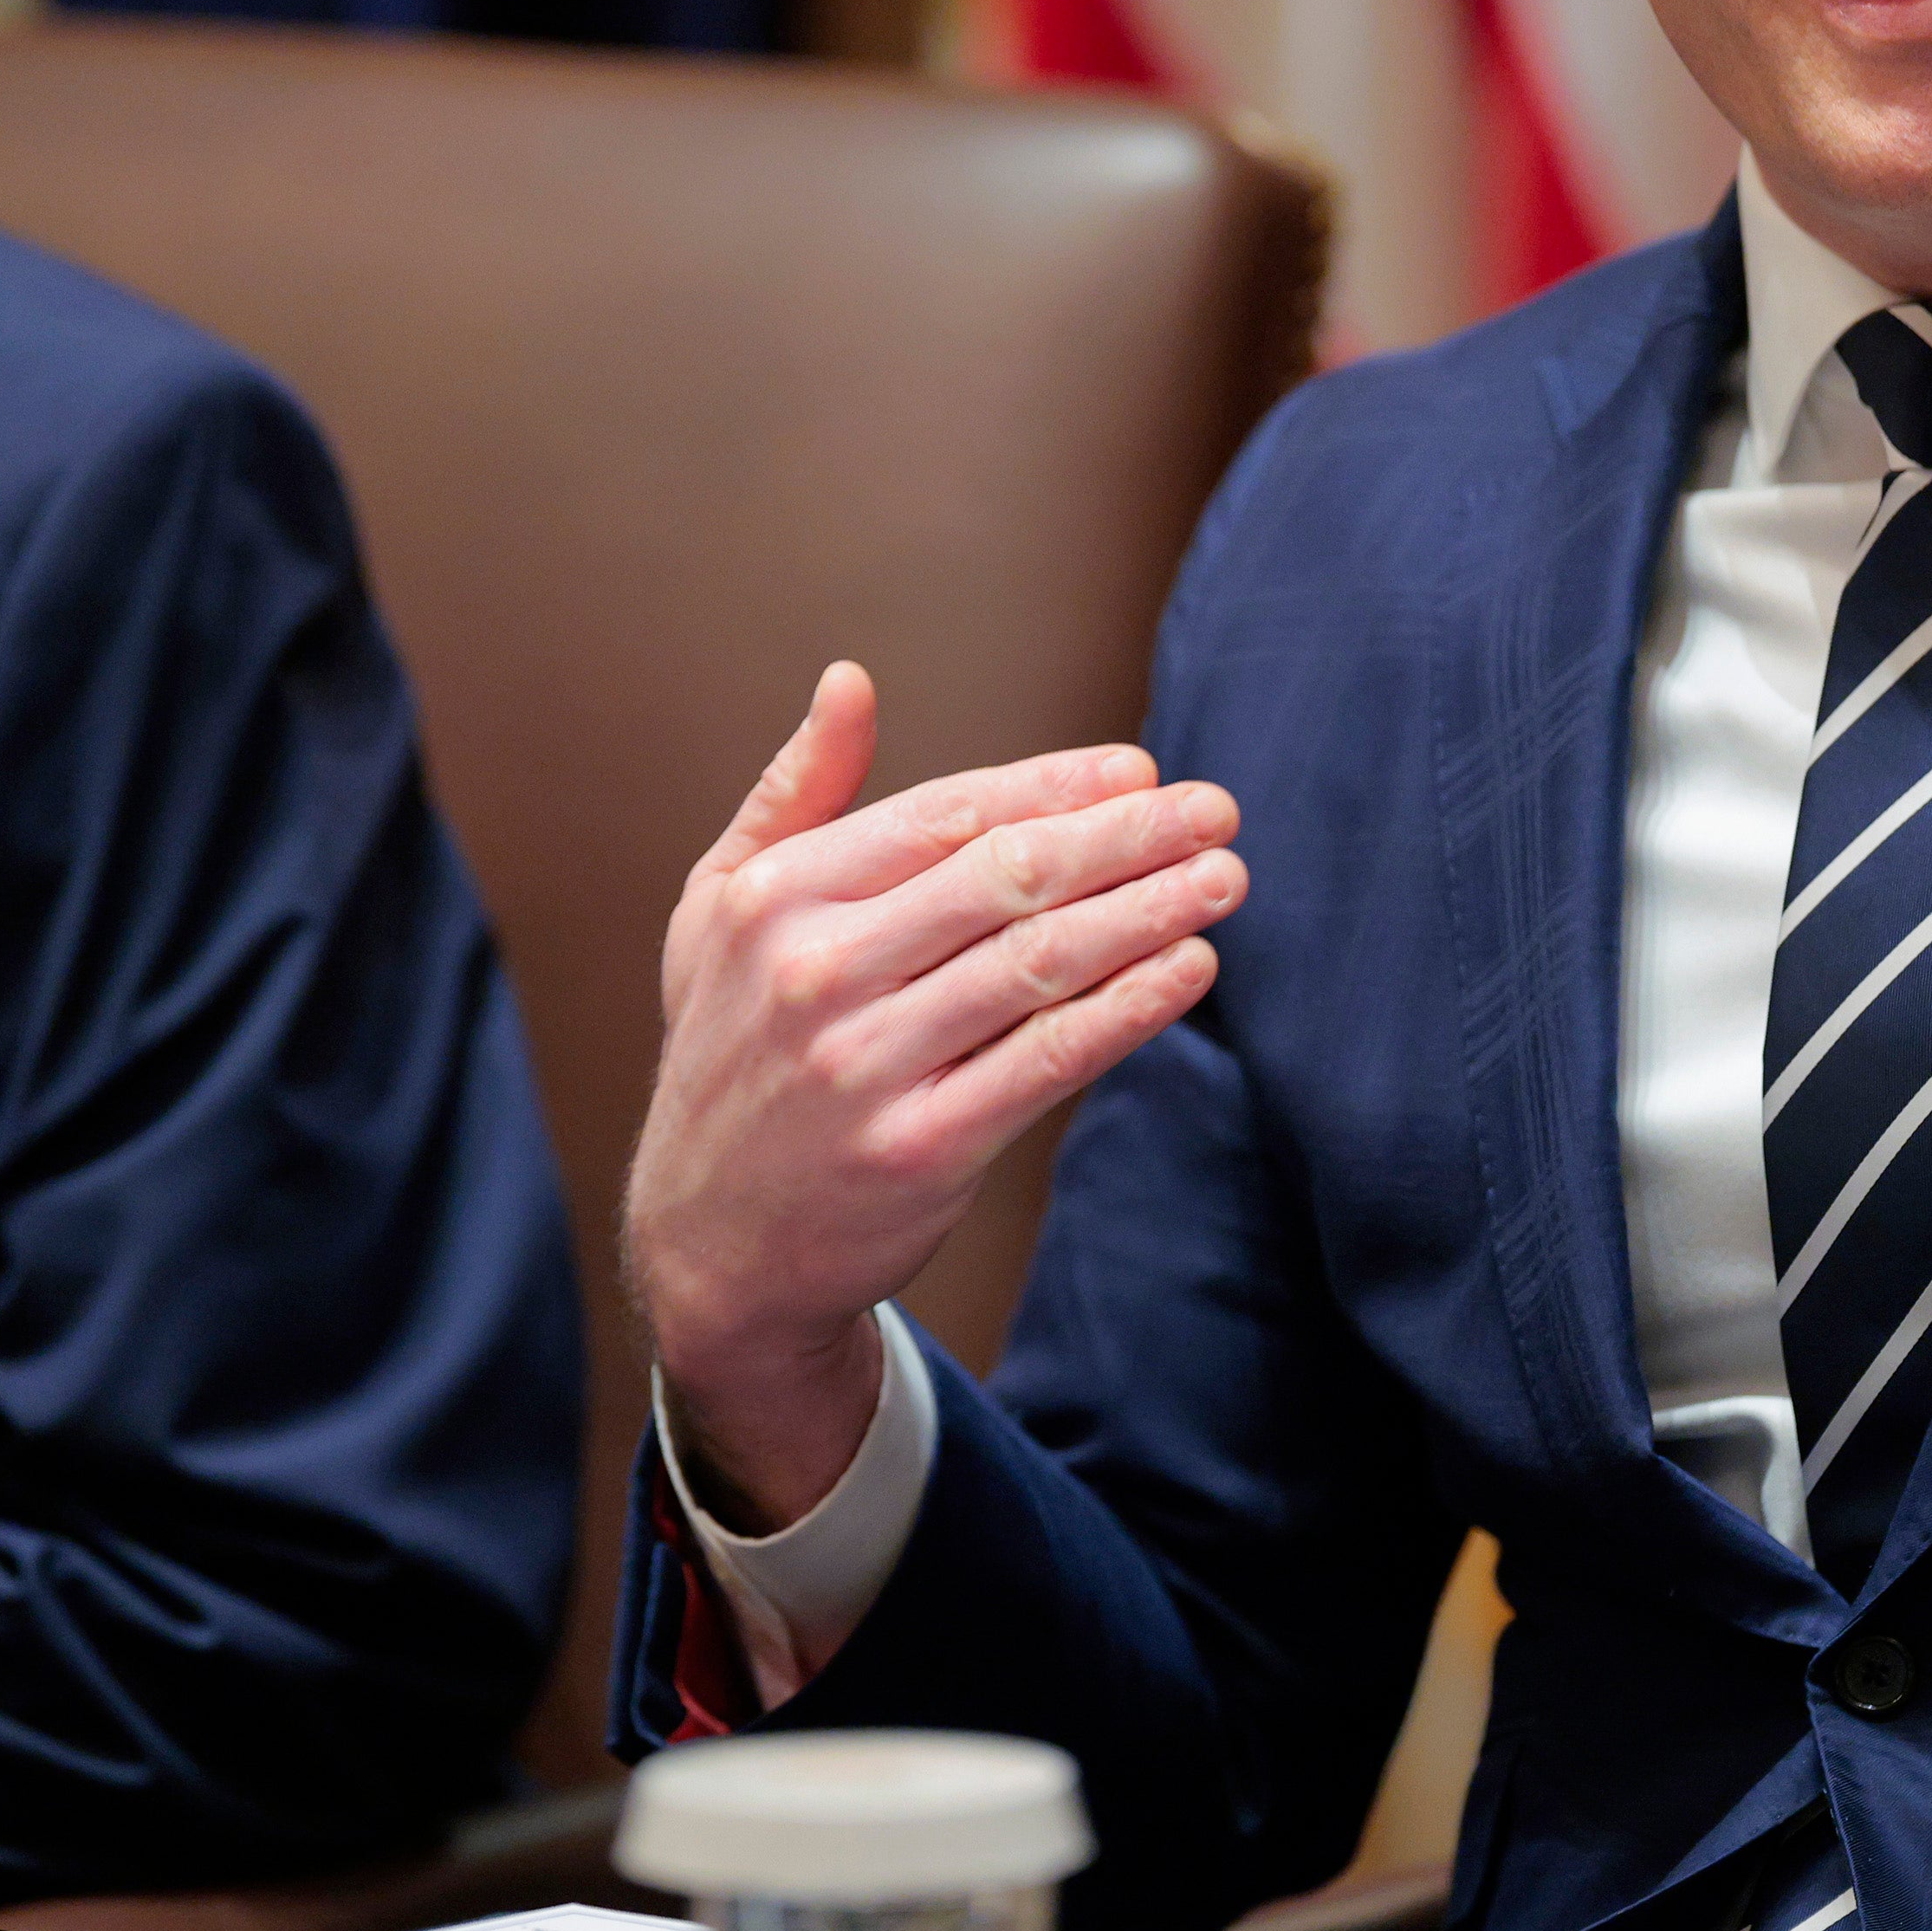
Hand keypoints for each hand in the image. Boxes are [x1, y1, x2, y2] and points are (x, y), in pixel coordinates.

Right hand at [625, 663, 1244, 1527]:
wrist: (709, 1248)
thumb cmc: (731, 1059)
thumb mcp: (718, 915)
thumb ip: (792, 797)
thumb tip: (849, 682)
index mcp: (776, 899)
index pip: (945, 817)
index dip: (1054, 786)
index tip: (1139, 771)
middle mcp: (817, 973)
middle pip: (1006, 877)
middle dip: (1127, 836)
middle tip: (1215, 810)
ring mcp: (868, 1064)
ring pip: (1041, 962)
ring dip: (1150, 910)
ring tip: (1223, 878)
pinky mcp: (921, 1148)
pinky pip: (1048, 1060)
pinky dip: (1130, 1007)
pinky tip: (1189, 969)